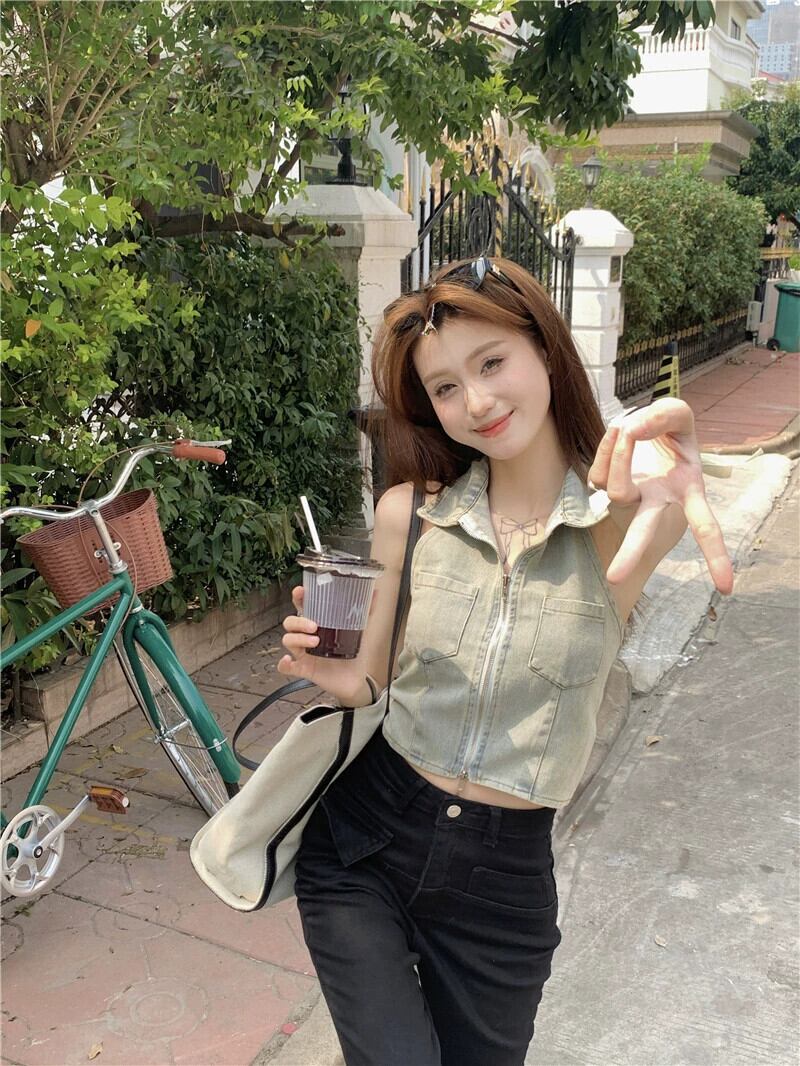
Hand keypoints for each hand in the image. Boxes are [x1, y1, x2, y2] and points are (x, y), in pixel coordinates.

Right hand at [277, 587, 362, 702]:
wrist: (356, 679)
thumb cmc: (354, 653)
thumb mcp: (361, 631)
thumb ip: (367, 612)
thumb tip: (375, 592)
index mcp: (318, 623)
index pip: (302, 606)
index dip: (298, 598)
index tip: (301, 591)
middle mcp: (307, 636)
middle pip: (290, 623)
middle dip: (298, 621)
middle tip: (314, 625)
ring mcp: (304, 653)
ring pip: (288, 640)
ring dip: (298, 639)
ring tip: (315, 641)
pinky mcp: (304, 669)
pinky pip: (286, 667)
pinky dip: (284, 663)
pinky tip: (288, 660)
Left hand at [587, 398, 733, 594]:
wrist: (641, 430)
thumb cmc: (668, 431)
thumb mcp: (679, 415)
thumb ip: (665, 414)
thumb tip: (632, 431)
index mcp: (686, 492)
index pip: (705, 528)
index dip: (717, 557)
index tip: (726, 589)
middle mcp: (656, 502)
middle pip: (643, 531)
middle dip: (631, 552)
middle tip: (614, 578)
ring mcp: (627, 498)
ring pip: (615, 488)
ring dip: (620, 454)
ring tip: (628, 427)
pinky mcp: (602, 488)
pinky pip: (600, 469)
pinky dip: (608, 445)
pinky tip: (617, 436)